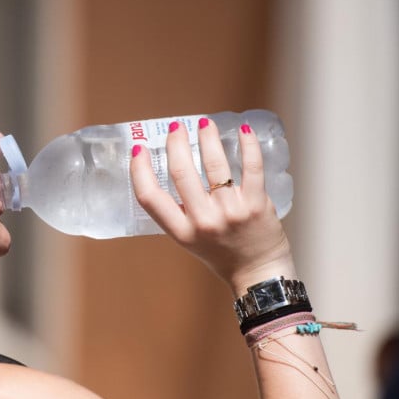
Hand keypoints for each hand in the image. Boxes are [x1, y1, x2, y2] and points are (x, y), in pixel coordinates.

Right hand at [129, 118, 294, 294]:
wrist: (259, 274)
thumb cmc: (223, 255)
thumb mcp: (191, 240)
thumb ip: (181, 212)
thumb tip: (177, 168)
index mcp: (182, 232)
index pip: (150, 198)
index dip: (140, 170)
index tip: (139, 149)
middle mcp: (203, 221)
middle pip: (181, 172)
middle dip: (176, 143)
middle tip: (177, 128)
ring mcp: (230, 212)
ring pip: (214, 164)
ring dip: (207, 137)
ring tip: (205, 124)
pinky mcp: (255, 204)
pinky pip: (251, 167)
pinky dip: (247, 145)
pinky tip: (243, 131)